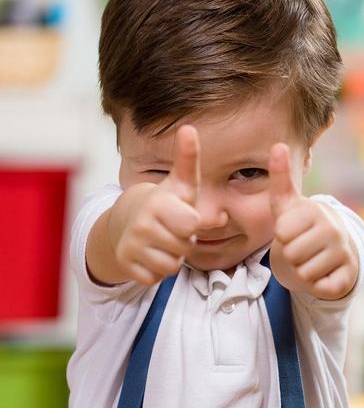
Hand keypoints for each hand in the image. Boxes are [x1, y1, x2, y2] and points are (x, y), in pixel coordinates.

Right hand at [109, 125, 200, 284]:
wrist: (126, 221)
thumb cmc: (165, 203)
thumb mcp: (181, 183)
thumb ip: (189, 160)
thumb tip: (189, 129)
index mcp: (158, 204)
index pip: (191, 225)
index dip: (193, 224)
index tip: (183, 214)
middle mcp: (141, 225)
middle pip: (184, 248)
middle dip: (184, 241)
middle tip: (173, 229)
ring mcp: (131, 246)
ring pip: (171, 266)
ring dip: (172, 257)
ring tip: (164, 241)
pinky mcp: (126, 265)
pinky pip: (155, 278)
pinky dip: (156, 270)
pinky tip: (151, 254)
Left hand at [268, 142, 357, 299]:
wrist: (335, 250)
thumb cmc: (303, 225)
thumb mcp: (288, 204)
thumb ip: (281, 177)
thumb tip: (278, 144)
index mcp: (316, 211)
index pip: (282, 233)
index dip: (283, 236)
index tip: (293, 231)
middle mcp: (334, 230)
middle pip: (291, 254)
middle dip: (291, 255)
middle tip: (302, 248)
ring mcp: (344, 254)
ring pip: (303, 273)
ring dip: (302, 271)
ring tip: (312, 260)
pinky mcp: (348, 277)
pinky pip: (320, 288)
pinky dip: (317, 285)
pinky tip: (324, 273)